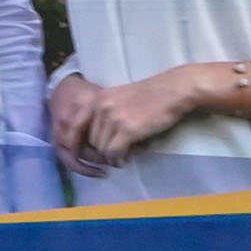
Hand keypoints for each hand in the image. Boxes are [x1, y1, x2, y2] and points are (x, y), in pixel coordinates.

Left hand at [57, 67, 205, 165]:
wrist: (174, 90)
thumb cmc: (154, 96)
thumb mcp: (122, 98)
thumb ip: (108, 113)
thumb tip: (102, 139)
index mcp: (98, 98)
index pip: (76, 124)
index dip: (75, 142)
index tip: (78, 154)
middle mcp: (101, 107)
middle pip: (91, 140)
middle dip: (103, 151)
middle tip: (118, 153)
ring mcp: (113, 118)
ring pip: (102, 149)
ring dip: (113, 157)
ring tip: (127, 155)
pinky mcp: (127, 130)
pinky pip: (114, 153)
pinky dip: (119, 159)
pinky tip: (127, 159)